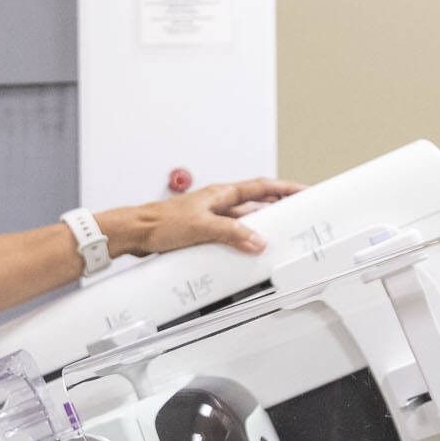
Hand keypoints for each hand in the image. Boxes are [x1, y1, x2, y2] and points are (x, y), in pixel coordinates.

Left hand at [100, 177, 303, 257]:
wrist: (135, 233)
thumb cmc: (159, 222)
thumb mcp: (202, 227)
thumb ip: (231, 233)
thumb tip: (257, 240)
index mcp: (221, 194)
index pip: (262, 187)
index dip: (285, 188)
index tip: (304, 191)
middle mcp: (218, 203)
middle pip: (256, 204)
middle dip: (278, 209)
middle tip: (297, 217)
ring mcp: (211, 218)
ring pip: (243, 222)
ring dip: (259, 229)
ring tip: (276, 238)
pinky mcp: (202, 232)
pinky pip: (230, 235)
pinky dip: (241, 242)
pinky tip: (244, 252)